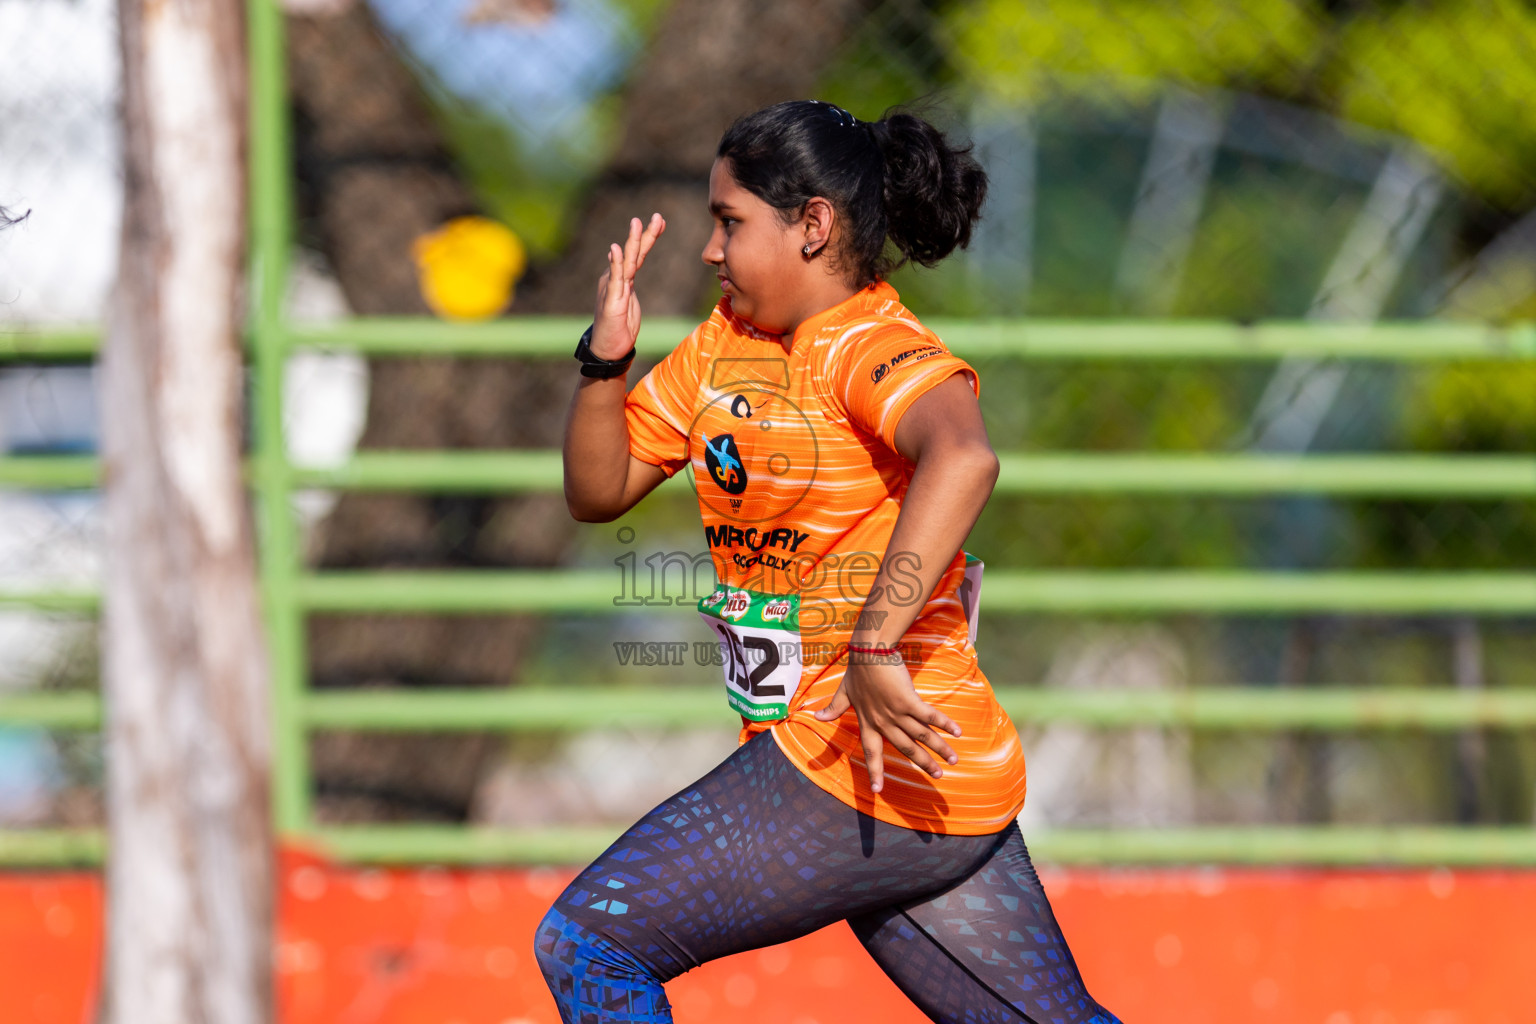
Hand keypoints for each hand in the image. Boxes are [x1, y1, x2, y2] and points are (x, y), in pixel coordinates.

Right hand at [592, 213, 665, 359]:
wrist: (607, 349)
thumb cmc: (618, 328)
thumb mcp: (629, 305)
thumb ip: (628, 286)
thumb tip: (628, 270)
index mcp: (623, 280)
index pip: (638, 255)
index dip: (649, 238)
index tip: (660, 222)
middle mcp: (617, 279)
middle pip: (634, 253)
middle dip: (645, 234)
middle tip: (657, 216)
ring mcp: (613, 288)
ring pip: (626, 261)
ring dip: (632, 241)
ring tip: (636, 222)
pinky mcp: (611, 299)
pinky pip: (615, 278)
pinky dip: (615, 263)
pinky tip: (615, 249)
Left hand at [813, 652, 961, 793]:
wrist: (869, 651)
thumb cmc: (858, 670)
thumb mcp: (844, 692)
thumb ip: (833, 708)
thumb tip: (815, 717)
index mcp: (868, 722)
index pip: (872, 752)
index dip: (874, 770)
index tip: (877, 790)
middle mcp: (883, 721)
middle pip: (906, 748)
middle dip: (924, 763)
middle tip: (938, 776)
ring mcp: (897, 712)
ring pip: (922, 735)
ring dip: (939, 749)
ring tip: (954, 760)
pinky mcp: (909, 699)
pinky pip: (930, 716)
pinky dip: (945, 724)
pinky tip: (958, 733)